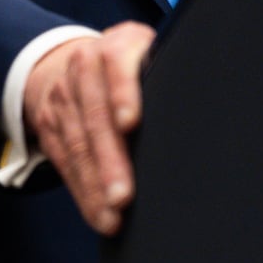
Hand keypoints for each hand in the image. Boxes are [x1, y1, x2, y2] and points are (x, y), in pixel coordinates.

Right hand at [23, 21, 156, 234]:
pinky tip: (98, 213)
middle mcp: (84, 65)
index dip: (123, 91)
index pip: (116, 62)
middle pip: (95, 113)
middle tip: (124, 196)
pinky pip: (64, 160)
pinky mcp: (49, 123)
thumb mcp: (151, 56)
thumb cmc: (134, 68)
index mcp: (118, 45)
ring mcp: (63, 95)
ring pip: (77, 142)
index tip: (130, 123)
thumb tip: (212, 113)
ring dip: (94, 183)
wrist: (75, 61)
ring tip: (112, 216)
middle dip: (109, 158)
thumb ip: (170, 75)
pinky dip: (81, 191)